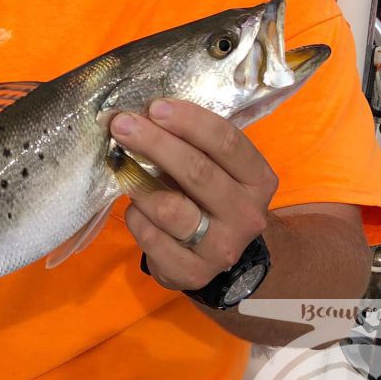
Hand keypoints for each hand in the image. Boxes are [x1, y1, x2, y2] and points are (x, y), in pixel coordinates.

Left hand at [109, 99, 277, 292]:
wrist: (219, 254)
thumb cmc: (210, 195)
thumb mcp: (215, 167)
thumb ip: (191, 142)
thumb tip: (144, 114)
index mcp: (258, 180)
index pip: (227, 142)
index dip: (189, 121)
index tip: (155, 106)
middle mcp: (246, 215)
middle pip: (197, 172)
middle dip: (155, 143)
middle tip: (122, 124)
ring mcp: (222, 248)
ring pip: (171, 209)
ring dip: (139, 184)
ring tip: (123, 169)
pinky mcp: (194, 273)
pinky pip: (152, 238)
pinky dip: (136, 217)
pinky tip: (135, 207)